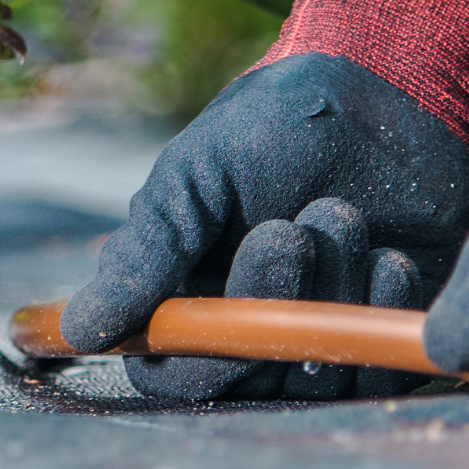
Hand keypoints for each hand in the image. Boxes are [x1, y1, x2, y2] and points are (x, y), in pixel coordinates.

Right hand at [63, 53, 468, 399]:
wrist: (387, 89)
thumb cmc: (276, 123)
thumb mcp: (195, 174)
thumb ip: (144, 252)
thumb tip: (80, 329)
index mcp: (189, 291)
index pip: (170, 371)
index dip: (194, 357)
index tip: (222, 299)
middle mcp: (251, 323)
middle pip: (245, 380)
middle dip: (268, 304)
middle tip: (287, 232)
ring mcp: (319, 332)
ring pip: (312, 375)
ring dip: (329, 294)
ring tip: (341, 214)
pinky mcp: (383, 332)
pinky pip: (379, 373)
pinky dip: (381, 313)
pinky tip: (389, 256)